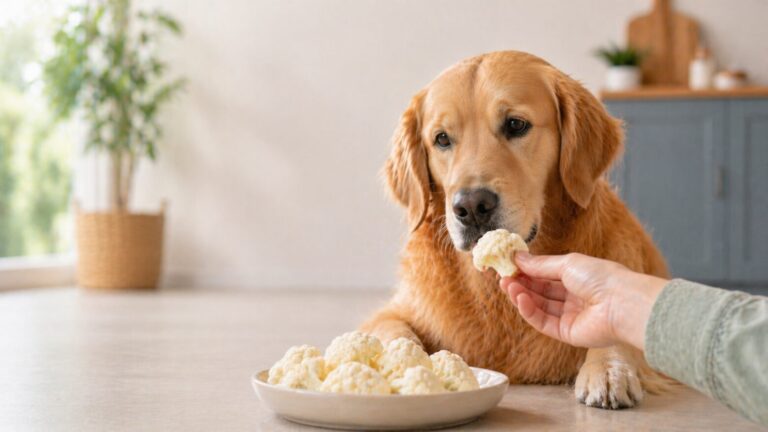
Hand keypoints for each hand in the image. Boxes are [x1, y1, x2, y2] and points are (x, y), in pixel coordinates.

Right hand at [499, 252, 666, 349]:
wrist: (621, 304)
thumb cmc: (600, 277)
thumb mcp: (567, 264)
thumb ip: (540, 264)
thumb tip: (516, 257)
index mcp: (577, 277)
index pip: (545, 275)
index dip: (526, 270)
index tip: (507, 264)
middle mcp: (573, 297)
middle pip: (540, 291)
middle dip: (520, 283)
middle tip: (501, 276)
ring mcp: (569, 316)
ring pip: (539, 306)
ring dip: (521, 295)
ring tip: (506, 285)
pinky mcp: (566, 333)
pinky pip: (543, 322)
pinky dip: (529, 311)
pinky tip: (519, 298)